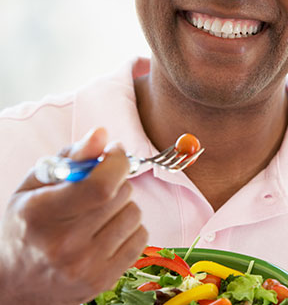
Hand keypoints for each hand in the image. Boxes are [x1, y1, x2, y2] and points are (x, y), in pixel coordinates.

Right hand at [0, 127, 147, 304]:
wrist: (16, 282)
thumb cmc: (27, 224)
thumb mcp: (36, 184)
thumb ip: (72, 156)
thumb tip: (102, 134)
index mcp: (43, 214)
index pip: (101, 185)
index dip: (117, 162)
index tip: (115, 152)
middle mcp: (65, 244)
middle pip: (122, 194)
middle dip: (117, 181)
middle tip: (98, 188)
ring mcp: (86, 266)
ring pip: (135, 214)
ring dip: (123, 205)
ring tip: (100, 212)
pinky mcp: (103, 280)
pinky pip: (141, 237)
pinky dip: (130, 228)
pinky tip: (108, 231)